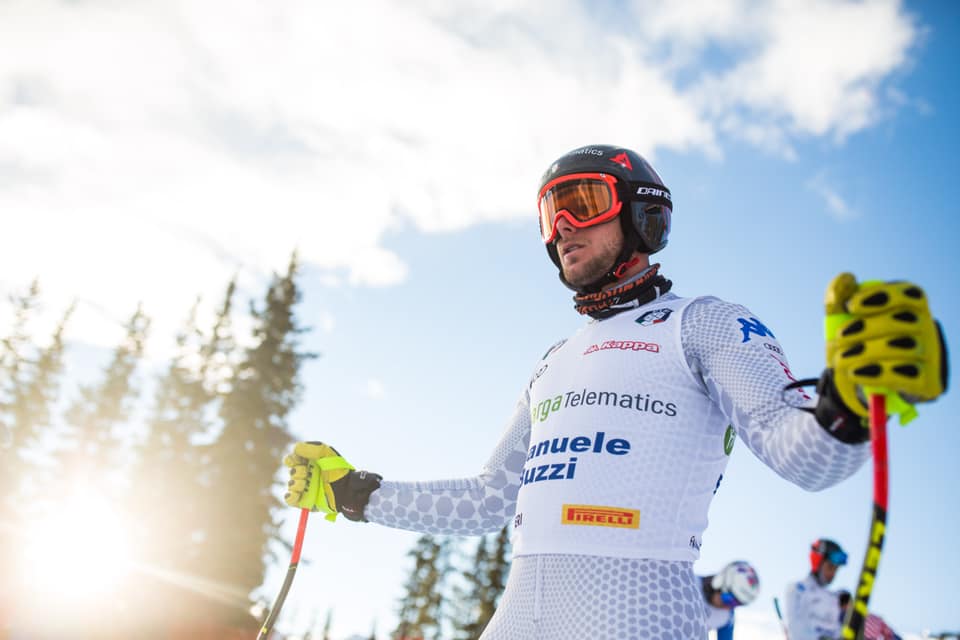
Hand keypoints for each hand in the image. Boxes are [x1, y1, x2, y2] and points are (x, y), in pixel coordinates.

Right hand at [283, 441, 381, 521]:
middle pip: (292, 471)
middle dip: (298, 472)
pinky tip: (297, 494)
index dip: (292, 459)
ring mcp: (306, 488)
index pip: (293, 459)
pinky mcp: (305, 501)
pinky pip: (290, 500)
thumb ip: (311, 448)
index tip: (298, 461)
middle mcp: (307, 474)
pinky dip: (290, 497)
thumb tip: (295, 448)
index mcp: (311, 462)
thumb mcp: (327, 454)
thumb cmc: (338, 470)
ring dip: (296, 483)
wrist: (346, 490)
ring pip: (291, 485)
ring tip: (304, 484)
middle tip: (307, 473)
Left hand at [824, 273, 947, 421]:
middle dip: (863, 329)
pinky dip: (876, 374)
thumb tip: (845, 277)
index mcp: (912, 306)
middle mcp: (927, 327)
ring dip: (864, 352)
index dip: (878, 297)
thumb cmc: (862, 340)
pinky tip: (855, 373)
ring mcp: (930, 354)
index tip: (850, 306)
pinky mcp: (928, 381)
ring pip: (901, 348)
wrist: (875, 382)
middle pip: (899, 322)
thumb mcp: (846, 320)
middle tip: (838, 339)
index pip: (907, 294)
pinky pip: (904, 375)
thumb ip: (840, 297)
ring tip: (840, 360)